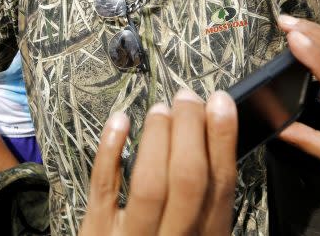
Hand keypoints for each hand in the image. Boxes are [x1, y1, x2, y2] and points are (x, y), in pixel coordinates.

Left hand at [80, 89, 236, 235]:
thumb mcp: (195, 235)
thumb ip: (204, 203)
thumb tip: (213, 139)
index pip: (221, 185)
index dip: (223, 139)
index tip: (221, 103)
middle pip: (188, 180)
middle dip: (190, 130)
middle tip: (187, 98)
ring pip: (149, 184)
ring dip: (158, 138)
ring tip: (160, 109)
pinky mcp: (96, 233)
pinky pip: (103, 188)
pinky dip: (111, 150)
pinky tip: (120, 120)